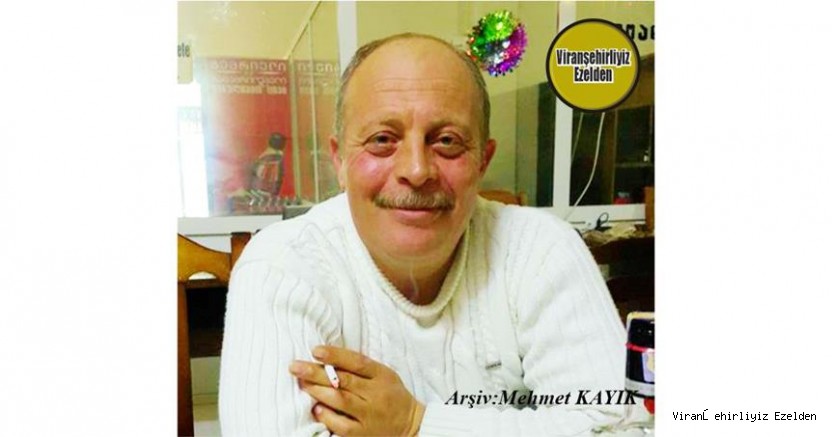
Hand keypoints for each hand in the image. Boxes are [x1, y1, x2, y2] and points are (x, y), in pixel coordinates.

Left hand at [289, 345, 424, 435]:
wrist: (411, 426)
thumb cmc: (391, 396)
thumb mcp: (384, 375)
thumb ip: (361, 367)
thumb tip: (328, 356)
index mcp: (382, 375)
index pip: (357, 362)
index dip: (336, 355)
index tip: (315, 350)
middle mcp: (376, 394)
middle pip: (343, 381)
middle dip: (316, 372)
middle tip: (295, 367)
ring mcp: (370, 414)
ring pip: (341, 401)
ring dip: (318, 391)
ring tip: (302, 384)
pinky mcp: (363, 433)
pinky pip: (342, 425)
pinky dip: (327, 416)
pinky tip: (316, 408)